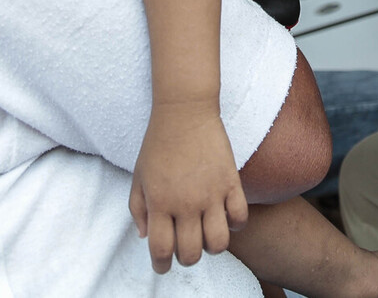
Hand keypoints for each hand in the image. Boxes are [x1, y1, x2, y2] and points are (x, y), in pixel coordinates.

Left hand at [129, 102, 247, 273]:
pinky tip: (225, 217)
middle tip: (184, 247)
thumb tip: (145, 236)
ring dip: (211, 247)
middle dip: (186, 258)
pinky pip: (240, 218)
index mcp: (160, 203)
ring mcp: (211, 194)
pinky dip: (235, 225)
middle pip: (191, 253)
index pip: (161, 250)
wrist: (184, 111)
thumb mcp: (138, 176)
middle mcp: (185, 204)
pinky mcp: (231, 182)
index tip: (162, 265)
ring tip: (205, 235)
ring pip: (218, 244)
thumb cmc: (158, 143)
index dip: (161, 265)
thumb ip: (137, 209)